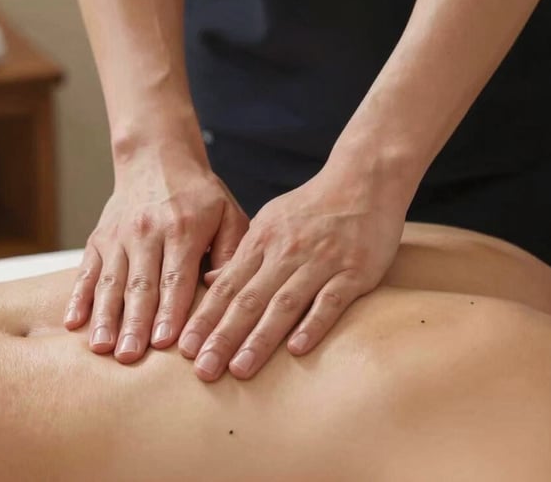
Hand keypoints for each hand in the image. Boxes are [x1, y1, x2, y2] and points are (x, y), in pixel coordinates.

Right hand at [64, 147, 247, 364]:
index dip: (170, 311)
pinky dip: (78, 296)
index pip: (176, 278)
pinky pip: (86, 270)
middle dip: (134, 324)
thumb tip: (220, 288)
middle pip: (140, 285)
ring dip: (104, 316)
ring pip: (110, 281)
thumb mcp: (228, 214)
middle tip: (129, 357)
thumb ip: (231, 252)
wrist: (158, 158)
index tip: (165, 343)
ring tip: (101, 348)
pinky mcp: (99, 238)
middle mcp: (147, 232)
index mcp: (183, 229)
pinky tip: (72, 322)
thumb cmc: (200, 195)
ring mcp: (119, 235)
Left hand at [178, 166, 407, 380]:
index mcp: (262, 241)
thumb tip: (209, 280)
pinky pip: (331, 300)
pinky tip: (297, 350)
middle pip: (248, 299)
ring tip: (239, 369)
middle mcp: (286, 253)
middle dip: (223, 337)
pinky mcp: (354, 271)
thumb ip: (242, 253)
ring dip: (260, 339)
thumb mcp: (270, 220)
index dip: (205, 318)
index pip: (226, 286)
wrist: (365, 180)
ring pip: (284, 304)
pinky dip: (313, 324)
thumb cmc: (314, 205)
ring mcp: (320, 262)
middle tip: (203, 370)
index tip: (185, 348)